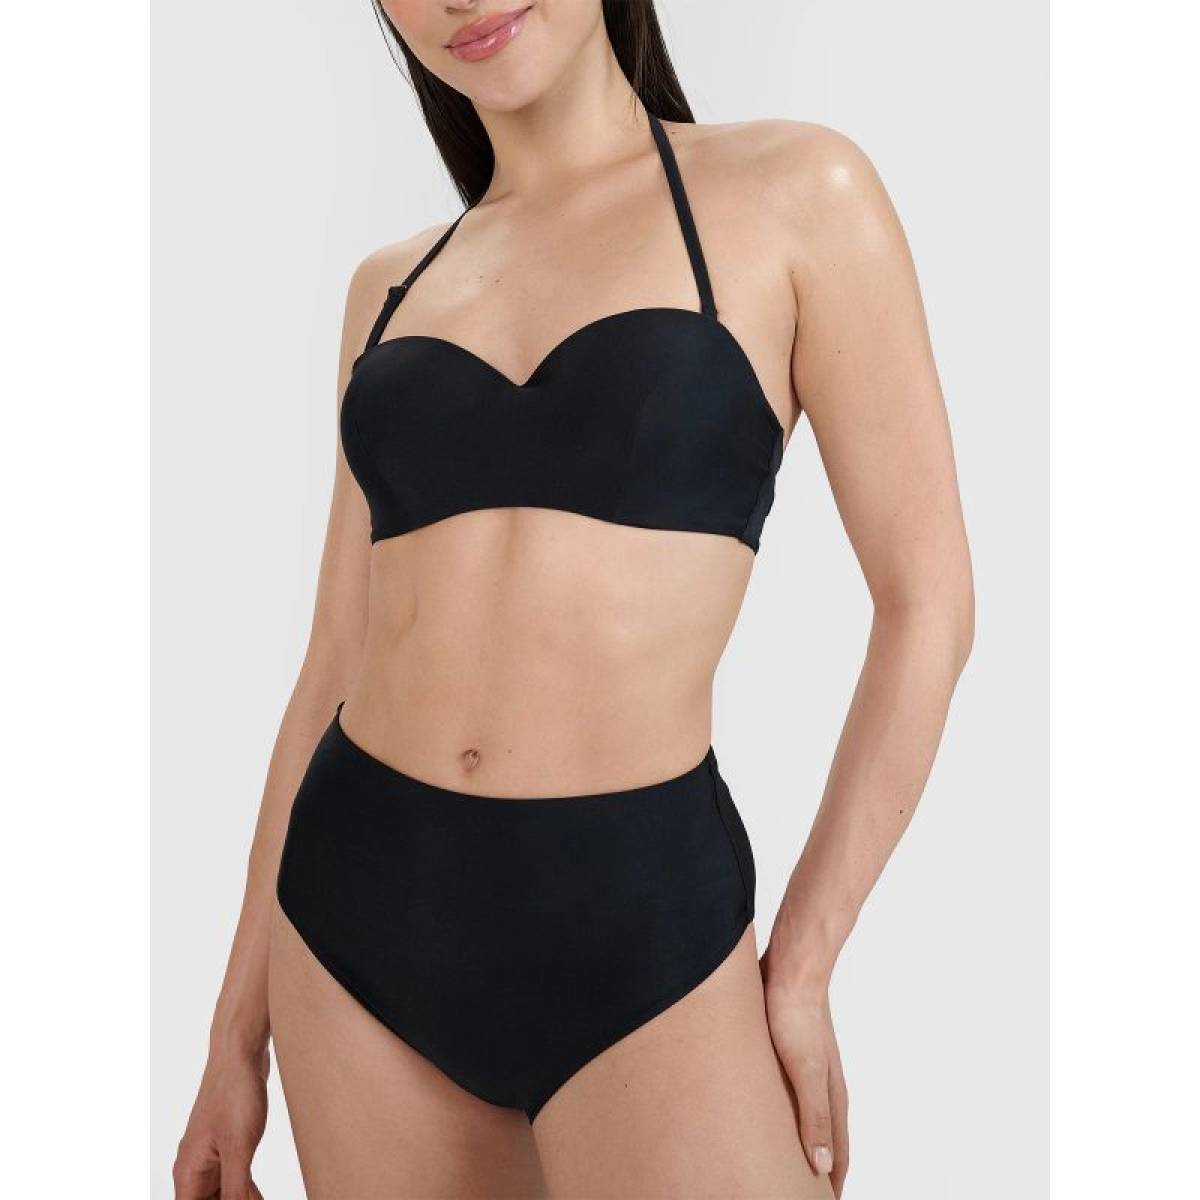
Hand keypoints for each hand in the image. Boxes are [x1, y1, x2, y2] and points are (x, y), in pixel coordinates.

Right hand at [173, 1046, 269, 1199]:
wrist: (240, 1052)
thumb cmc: (233, 1093)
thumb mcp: (238, 1149)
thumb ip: (236, 1190)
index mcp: (188, 1171)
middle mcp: (195, 1165)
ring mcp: (211, 1153)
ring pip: (220, 1193)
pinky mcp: (228, 1141)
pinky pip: (233, 1176)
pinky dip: (245, 1188)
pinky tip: (259, 1194)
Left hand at [760, 957, 849, 1196]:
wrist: (790, 967)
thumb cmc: (797, 1015)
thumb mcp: (806, 1070)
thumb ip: (814, 1116)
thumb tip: (820, 1168)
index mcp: (831, 1095)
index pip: (837, 1152)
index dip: (831, 1182)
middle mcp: (822, 1084)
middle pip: (822, 1137)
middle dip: (815, 1167)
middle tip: (797, 1189)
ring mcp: (804, 1067)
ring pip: (802, 1114)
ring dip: (795, 1140)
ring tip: (777, 1160)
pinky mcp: (784, 1050)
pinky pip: (783, 1092)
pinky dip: (777, 1112)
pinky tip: (757, 1112)